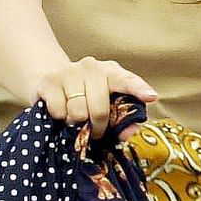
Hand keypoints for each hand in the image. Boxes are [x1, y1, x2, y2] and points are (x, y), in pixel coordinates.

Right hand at [33, 56, 157, 136]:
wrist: (50, 79)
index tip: (151, 97)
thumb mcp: (106, 103)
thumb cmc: (86, 96)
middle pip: (99, 109)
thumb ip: (122, 118)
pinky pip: (58, 111)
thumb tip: (130, 133)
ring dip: (76, 123)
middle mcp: (92, 67)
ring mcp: (69, 72)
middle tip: (95, 131)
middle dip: (98, 127)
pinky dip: (60, 118)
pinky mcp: (49, 81)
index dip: (139, 89)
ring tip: (76, 118)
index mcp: (112, 72)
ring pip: (77, 112)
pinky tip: (61, 110)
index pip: (128, 81)